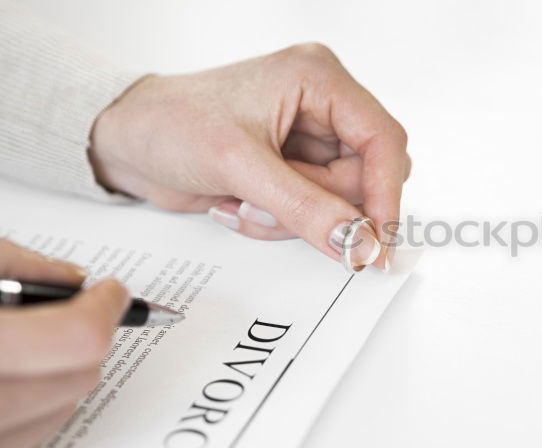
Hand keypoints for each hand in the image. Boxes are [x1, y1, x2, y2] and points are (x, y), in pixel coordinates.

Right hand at [0, 240, 128, 447]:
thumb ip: (12, 264)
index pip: (78, 339)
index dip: (104, 308)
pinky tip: (7, 385)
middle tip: (57, 319)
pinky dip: (32, 415)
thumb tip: (74, 279)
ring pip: (62, 413)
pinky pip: (32, 447)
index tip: (110, 293)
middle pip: (80, 377)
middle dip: (81, 342)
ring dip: (57, 379)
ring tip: (17, 353)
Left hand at [89, 43, 410, 270]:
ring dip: (293, 218)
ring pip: (341, 202)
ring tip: (244, 202)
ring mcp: (310, 139)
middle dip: (318, 205)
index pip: (383, 140)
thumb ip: (307, 208)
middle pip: (365, 177)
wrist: (124, 143)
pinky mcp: (295, 168)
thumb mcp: (240, 167)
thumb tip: (360, 242)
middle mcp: (323, 105)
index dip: (385, 193)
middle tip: (268, 204)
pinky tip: (241, 204)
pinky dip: (280, 222)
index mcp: (319, 78)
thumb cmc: (168, 125)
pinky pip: (316, 213)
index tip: (375, 239)